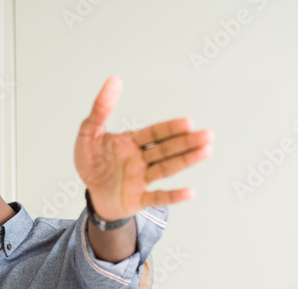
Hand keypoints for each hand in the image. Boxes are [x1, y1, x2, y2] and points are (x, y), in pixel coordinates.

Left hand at [75, 75, 213, 221]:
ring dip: (186, 161)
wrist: (92, 193)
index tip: (188, 122)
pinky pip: (157, 198)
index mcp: (132, 142)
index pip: (155, 133)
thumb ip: (100, 109)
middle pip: (167, 149)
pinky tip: (190, 192)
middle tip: (208, 135)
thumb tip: (113, 80)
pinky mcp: (138, 199)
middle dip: (187, 142)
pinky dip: (173, 196)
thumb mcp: (89, 133)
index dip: (171, 128)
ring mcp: (141, 180)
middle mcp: (141, 160)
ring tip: (206, 151)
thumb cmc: (93, 162)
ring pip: (166, 169)